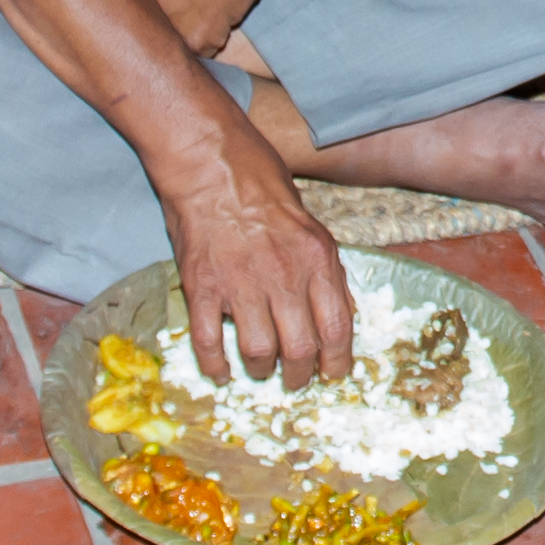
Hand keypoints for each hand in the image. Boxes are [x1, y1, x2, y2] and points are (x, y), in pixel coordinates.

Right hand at [165, 127, 355, 388]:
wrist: (210, 164)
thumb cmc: (264, 189)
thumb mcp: (313, 227)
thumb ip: (327, 272)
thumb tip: (343, 315)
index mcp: (316, 260)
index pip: (337, 328)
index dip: (337, 362)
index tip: (332, 375)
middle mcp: (283, 276)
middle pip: (301, 349)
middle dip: (301, 375)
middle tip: (295, 380)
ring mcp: (240, 283)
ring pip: (259, 352)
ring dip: (262, 371)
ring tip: (261, 370)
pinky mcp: (202, 287)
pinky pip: (209, 342)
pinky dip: (216, 366)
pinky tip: (221, 373)